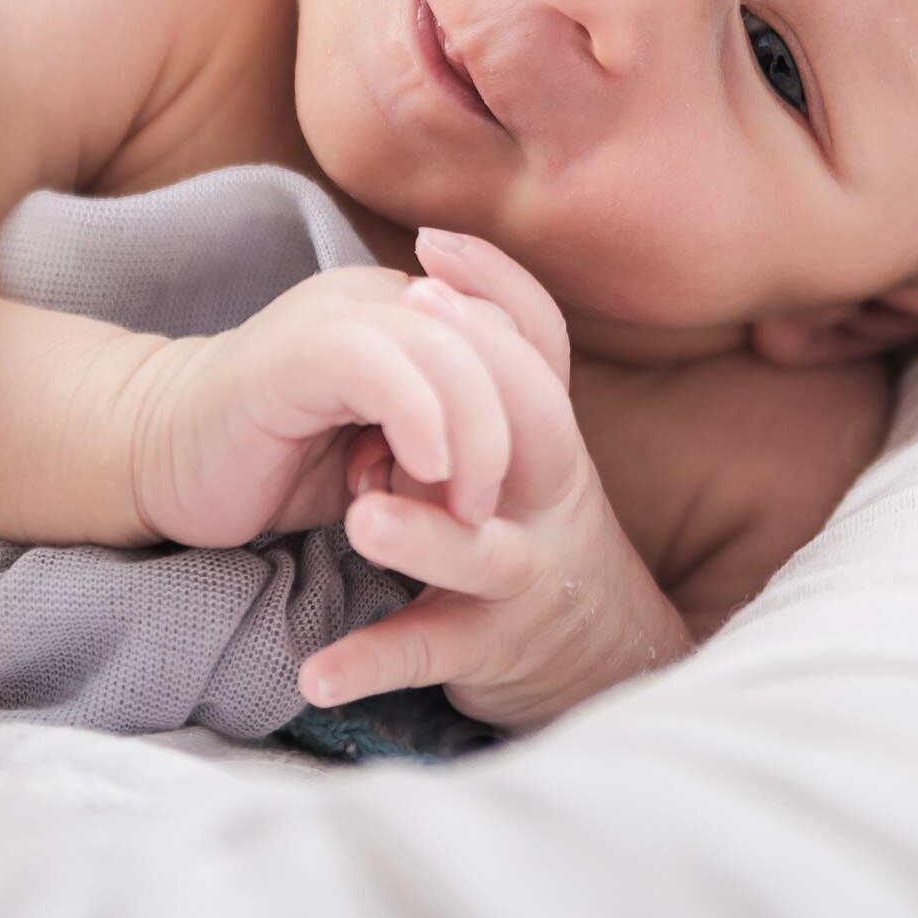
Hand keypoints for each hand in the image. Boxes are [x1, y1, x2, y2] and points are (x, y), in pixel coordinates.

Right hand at [125, 265, 513, 548]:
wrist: (157, 459)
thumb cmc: (274, 463)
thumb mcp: (383, 448)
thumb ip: (443, 430)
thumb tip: (519, 455)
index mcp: (406, 308)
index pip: (514, 317)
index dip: (541, 388)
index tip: (525, 471)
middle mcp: (377, 296)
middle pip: (495, 328)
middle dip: (519, 420)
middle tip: (499, 501)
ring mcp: (333, 316)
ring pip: (447, 343)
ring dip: (478, 434)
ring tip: (468, 506)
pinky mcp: (291, 354)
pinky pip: (378, 365)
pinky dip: (420, 420)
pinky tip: (422, 475)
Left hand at [299, 232, 689, 732]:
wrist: (605, 658)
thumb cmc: (531, 524)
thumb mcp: (525, 450)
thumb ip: (479, 389)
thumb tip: (410, 297)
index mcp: (548, 440)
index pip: (542, 348)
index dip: (497, 291)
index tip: (431, 242)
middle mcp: (549, 499)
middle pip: (540, 427)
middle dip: (483, 377)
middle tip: (411, 324)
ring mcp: (521, 575)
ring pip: (480, 552)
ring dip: (422, 535)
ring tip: (360, 522)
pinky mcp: (487, 646)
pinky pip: (426, 649)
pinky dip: (370, 662)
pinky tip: (312, 675)